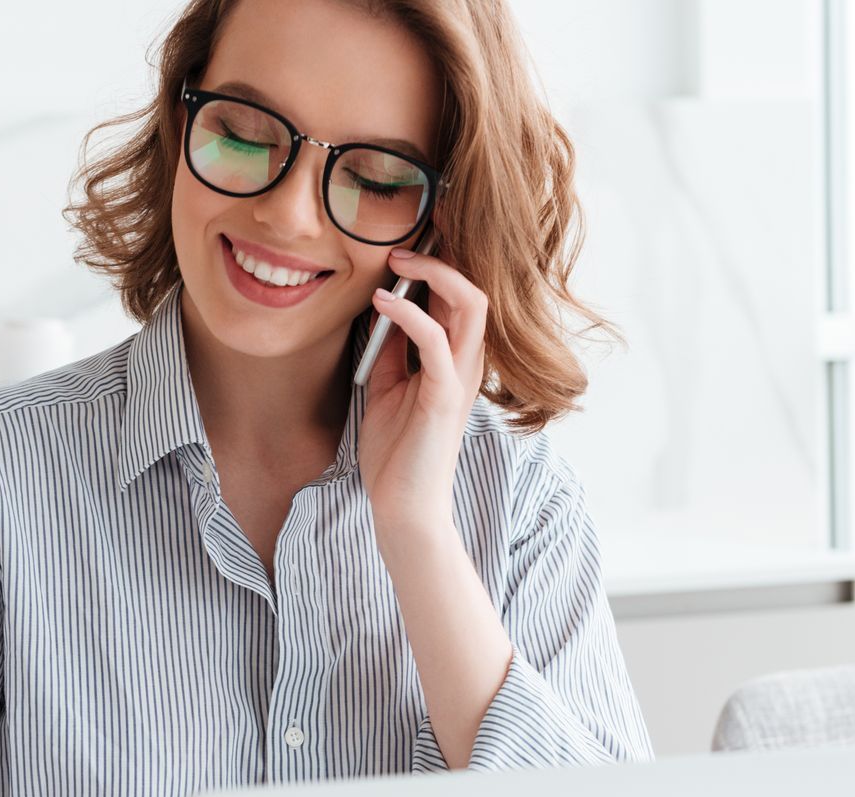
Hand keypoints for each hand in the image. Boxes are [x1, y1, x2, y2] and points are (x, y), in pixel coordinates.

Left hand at [357, 244, 489, 536]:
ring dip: (434, 273)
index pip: (461, 293)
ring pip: (470, 304)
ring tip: (395, 258)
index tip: (406, 233)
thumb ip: (390, 348)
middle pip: (474, 287)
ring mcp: (460, 377)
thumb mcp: (387, 386)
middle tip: (401, 237)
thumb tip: (380, 306)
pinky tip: (382, 300)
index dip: (442, 257)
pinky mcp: (445, 396)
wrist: (402, 505)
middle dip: (445, 251)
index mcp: (456, 357)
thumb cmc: (397, 451)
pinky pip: (437, 341)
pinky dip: (410, 314)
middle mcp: (467, 361)